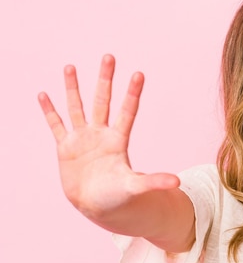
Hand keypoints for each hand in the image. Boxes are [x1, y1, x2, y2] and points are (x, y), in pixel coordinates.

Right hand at [38, 55, 179, 218]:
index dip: (132, 94)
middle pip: (103, 101)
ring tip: (71, 67)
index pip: (127, 112)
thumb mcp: (136, 187)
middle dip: (105, 79)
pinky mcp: (66, 148)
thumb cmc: (119, 197)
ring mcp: (82, 139)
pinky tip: (43, 94)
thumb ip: (154, 182)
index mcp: (118, 141)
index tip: (139, 73)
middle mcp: (101, 134)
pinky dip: (49, 111)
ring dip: (73, 88)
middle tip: (109, 56)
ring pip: (77, 107)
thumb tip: (177, 182)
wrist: (97, 206)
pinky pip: (56, 125)